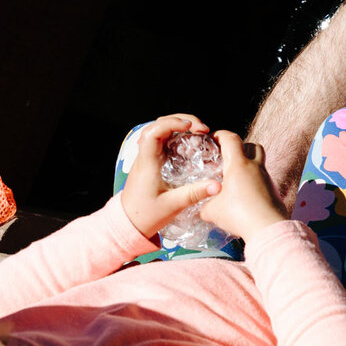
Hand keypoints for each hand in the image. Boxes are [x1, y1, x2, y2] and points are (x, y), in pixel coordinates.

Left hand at [120, 115, 220, 239]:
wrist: (127, 224)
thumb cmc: (146, 216)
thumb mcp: (173, 206)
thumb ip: (195, 194)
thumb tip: (218, 185)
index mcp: (147, 163)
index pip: (153, 132)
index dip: (172, 123)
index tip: (191, 127)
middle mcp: (145, 156)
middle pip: (158, 124)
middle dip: (181, 120)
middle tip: (202, 129)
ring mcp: (147, 157)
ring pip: (160, 130)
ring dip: (179, 126)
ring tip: (199, 132)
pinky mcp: (151, 161)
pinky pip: (163, 140)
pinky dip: (177, 135)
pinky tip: (190, 143)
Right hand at [199, 130, 287, 240]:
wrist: (267, 228)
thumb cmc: (238, 214)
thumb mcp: (212, 211)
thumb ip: (205, 204)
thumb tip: (203, 207)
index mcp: (239, 165)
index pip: (231, 139)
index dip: (221, 135)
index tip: (214, 138)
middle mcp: (255, 167)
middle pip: (252, 146)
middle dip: (240, 147)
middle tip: (227, 158)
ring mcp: (266, 178)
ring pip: (259, 163)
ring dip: (247, 165)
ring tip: (234, 179)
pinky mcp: (273, 190)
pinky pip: (262, 179)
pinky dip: (253, 181)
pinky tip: (244, 195)